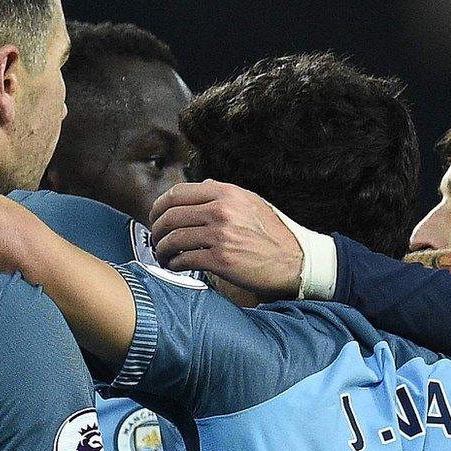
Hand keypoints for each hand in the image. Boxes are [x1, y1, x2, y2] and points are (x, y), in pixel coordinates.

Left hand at [149, 180, 301, 300]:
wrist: (295, 261)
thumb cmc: (274, 234)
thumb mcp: (252, 202)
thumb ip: (224, 194)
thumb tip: (200, 185)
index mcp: (227, 193)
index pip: (178, 193)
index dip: (159, 206)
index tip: (155, 217)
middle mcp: (221, 211)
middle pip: (170, 216)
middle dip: (156, 230)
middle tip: (155, 239)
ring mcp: (220, 235)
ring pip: (173, 239)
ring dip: (161, 250)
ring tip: (162, 256)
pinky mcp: (220, 260)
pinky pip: (183, 259)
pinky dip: (173, 264)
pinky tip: (174, 266)